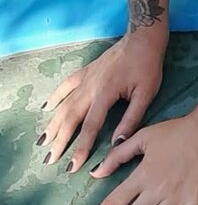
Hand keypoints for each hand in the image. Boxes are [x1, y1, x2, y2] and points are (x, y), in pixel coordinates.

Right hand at [36, 30, 167, 170]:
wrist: (142, 37)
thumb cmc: (147, 66)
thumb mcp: (146, 93)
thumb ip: (131, 119)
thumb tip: (117, 143)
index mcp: (105, 94)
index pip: (90, 127)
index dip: (81, 148)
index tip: (72, 167)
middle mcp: (90, 87)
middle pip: (71, 118)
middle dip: (59, 141)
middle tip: (49, 160)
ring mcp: (86, 78)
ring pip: (65, 104)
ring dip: (53, 124)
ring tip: (43, 142)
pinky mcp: (86, 71)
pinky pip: (66, 85)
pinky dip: (55, 97)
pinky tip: (46, 108)